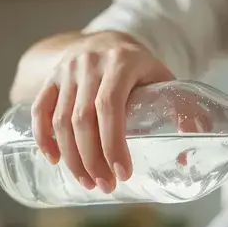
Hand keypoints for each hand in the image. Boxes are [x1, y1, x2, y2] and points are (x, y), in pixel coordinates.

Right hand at [31, 31, 174, 192]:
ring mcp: (66, 70)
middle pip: (83, 119)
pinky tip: (54, 160)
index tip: (123, 173)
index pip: (110, 106)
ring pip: (61, 120)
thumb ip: (182, 112)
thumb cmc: (141, 69)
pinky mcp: (51, 78)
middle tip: (106, 186)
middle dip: (93, 159)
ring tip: (88, 182)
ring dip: (72, 157)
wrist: (108, 41)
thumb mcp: (164, 80)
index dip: (113, 143)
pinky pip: (40, 109)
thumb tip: (187, 161)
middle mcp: (89, 63)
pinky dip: (44, 137)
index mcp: (121, 62)